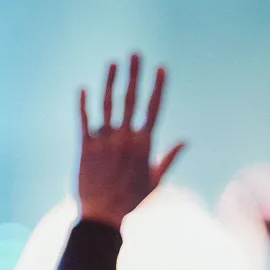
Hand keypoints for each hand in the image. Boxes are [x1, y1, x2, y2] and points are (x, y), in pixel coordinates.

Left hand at [78, 54, 185, 229]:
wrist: (102, 215)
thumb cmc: (131, 200)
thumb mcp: (155, 180)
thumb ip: (169, 158)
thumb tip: (185, 141)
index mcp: (143, 145)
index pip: (153, 109)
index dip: (158, 86)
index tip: (161, 67)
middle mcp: (124, 138)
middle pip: (130, 99)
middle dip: (134, 74)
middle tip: (135, 54)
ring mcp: (103, 141)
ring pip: (107, 104)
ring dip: (110, 81)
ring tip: (113, 63)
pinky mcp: (84, 147)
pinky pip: (84, 120)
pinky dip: (84, 104)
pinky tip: (84, 88)